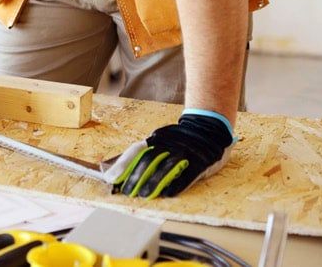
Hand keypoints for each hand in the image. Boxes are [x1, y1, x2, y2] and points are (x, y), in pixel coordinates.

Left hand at [102, 111, 234, 198]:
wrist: (209, 127)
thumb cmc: (180, 139)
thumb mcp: (161, 139)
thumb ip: (143, 152)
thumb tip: (119, 169)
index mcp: (157, 138)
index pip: (136, 151)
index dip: (123, 165)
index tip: (111, 179)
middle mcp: (169, 144)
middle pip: (149, 160)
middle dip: (136, 177)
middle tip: (127, 191)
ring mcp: (184, 152)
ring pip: (166, 167)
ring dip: (153, 183)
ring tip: (143, 194)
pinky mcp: (199, 162)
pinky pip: (187, 174)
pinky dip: (176, 184)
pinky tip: (167, 193)